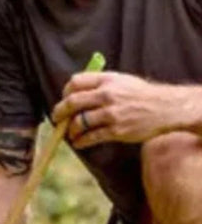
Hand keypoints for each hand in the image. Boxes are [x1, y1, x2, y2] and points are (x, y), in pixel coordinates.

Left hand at [52, 71, 194, 147]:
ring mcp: (112, 113)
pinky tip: (79, 143)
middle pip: (72, 102)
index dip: (65, 92)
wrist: (167, 108)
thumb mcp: (122, 80)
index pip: (75, 82)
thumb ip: (99, 83)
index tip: (64, 100)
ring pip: (79, 122)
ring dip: (70, 130)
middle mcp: (107, 95)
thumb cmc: (141, 94)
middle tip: (56, 119)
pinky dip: (81, 141)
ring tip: (70, 133)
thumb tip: (74, 92)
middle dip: (59, 112)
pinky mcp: (117, 130)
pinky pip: (91, 137)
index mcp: (107, 80)